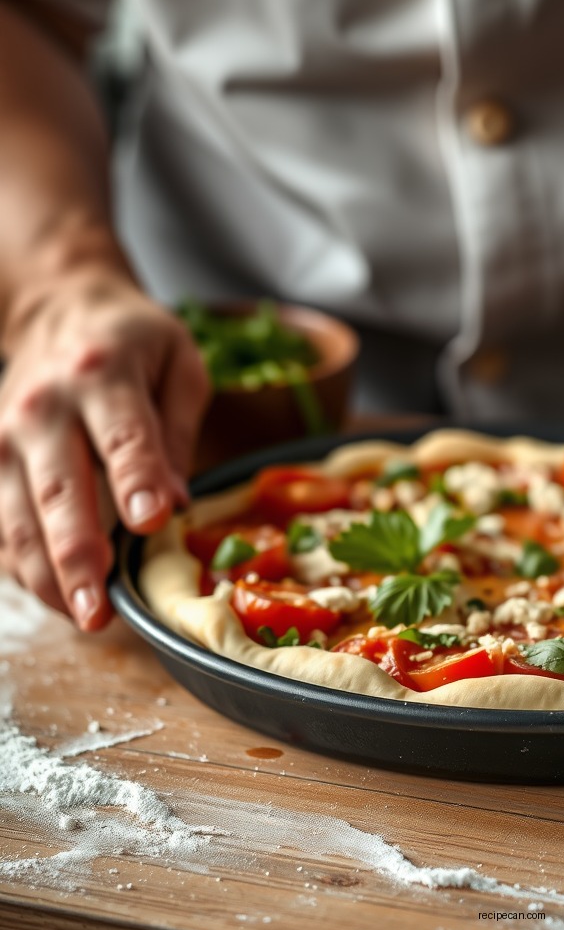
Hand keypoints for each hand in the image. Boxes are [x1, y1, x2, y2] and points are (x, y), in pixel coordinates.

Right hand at [0, 269, 209, 628]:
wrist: (63, 310)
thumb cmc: (138, 344)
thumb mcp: (180, 367)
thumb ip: (177, 433)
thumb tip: (175, 504)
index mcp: (104, 374)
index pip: (123, 436)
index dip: (136, 480)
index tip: (152, 523)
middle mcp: (44, 407)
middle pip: (58, 489)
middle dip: (78, 554)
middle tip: (101, 610)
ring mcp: (5, 435)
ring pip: (17, 517)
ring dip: (47, 574)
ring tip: (83, 618)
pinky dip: (22, 564)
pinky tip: (53, 595)